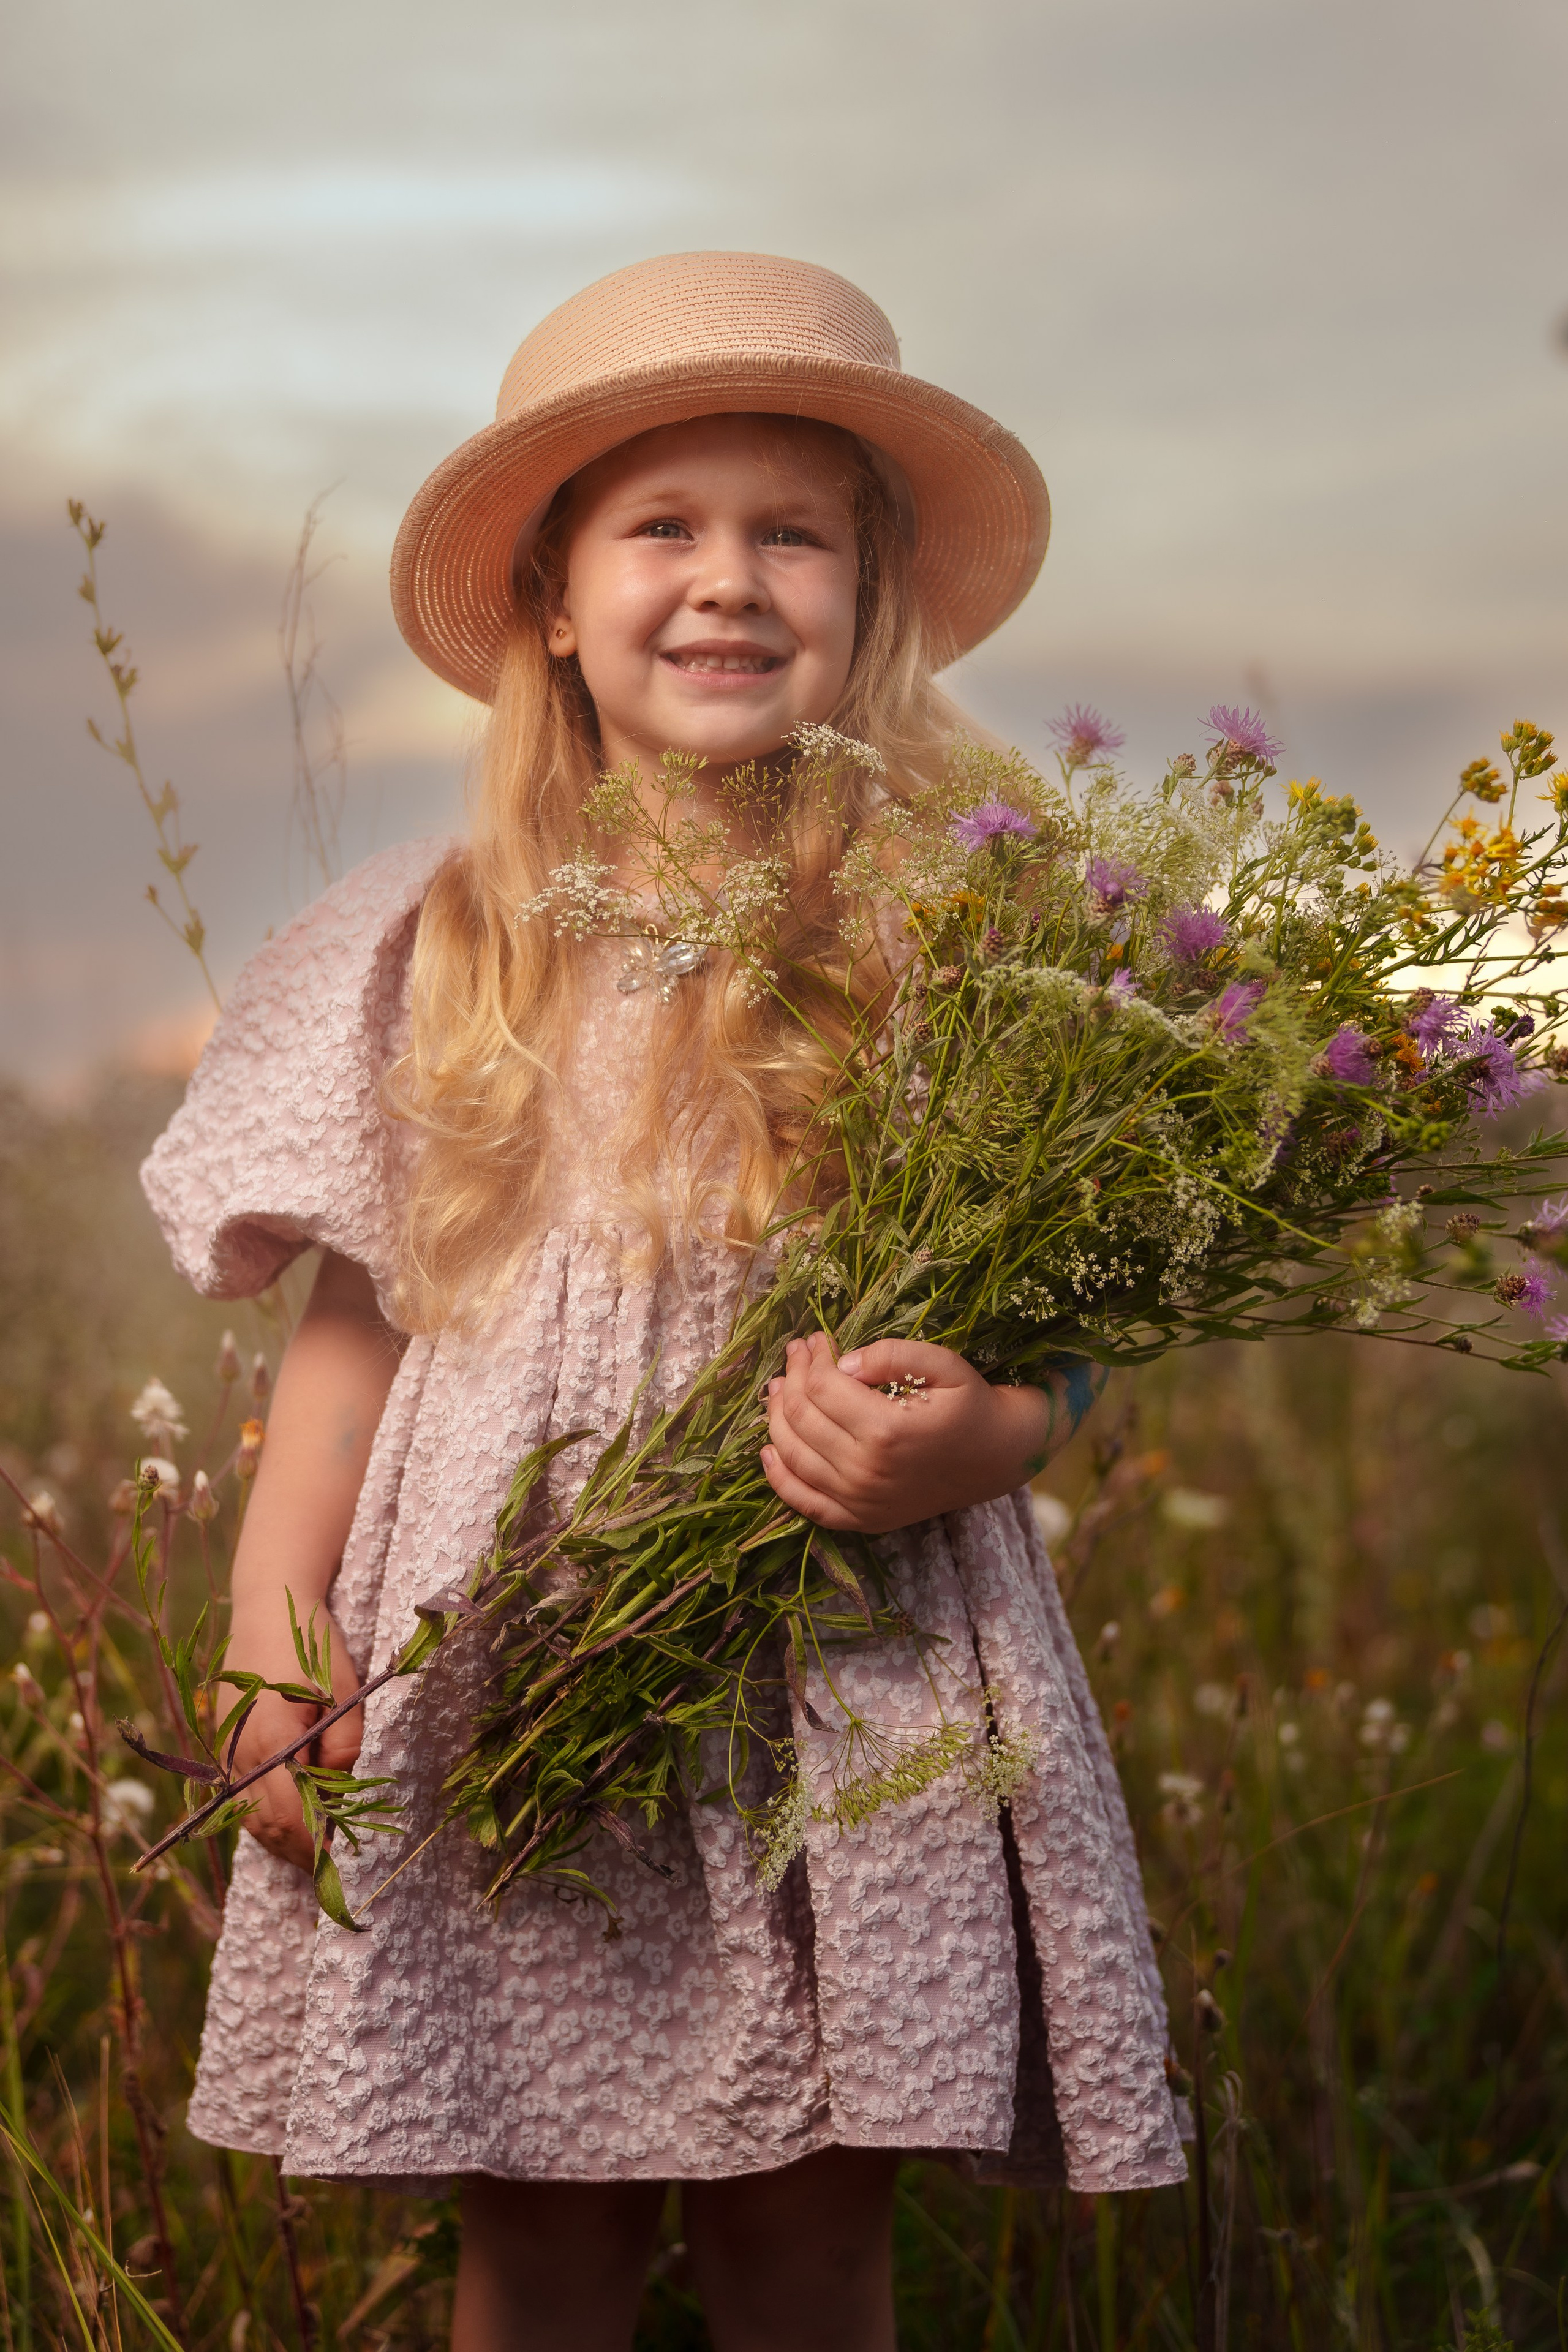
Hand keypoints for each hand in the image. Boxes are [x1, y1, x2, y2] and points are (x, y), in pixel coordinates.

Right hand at [220, 1598, 363, 1874]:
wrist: (266, 1611)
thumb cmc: (310, 1648)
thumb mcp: (343, 1691)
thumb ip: (344, 1744)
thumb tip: (339, 1790)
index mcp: (270, 1741)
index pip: (290, 1814)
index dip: (313, 1843)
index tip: (336, 1861)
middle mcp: (239, 1754)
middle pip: (266, 1823)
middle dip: (297, 1851)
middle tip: (327, 1871)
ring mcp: (226, 1752)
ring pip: (248, 1816)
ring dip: (278, 1840)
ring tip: (310, 1856)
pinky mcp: (223, 1747)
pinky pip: (240, 1797)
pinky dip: (262, 1819)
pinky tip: (286, 1825)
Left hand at [761, 1334, 1060, 1532]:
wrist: (998, 1457)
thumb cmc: (970, 1404)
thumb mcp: (943, 1364)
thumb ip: (890, 1355)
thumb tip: (839, 1364)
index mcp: (887, 1429)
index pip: (822, 1386)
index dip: (811, 1357)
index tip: (813, 1338)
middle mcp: (867, 1471)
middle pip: (802, 1417)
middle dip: (792, 1378)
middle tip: (796, 1355)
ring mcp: (860, 1501)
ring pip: (793, 1455)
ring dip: (778, 1417)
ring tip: (781, 1388)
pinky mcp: (860, 1519)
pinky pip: (804, 1502)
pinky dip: (779, 1476)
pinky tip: (768, 1449)